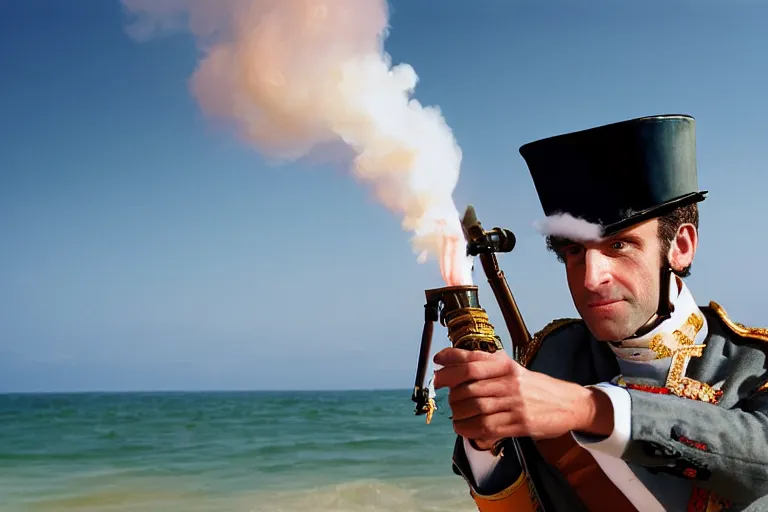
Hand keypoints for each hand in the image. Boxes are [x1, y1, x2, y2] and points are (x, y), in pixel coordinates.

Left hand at [432, 347, 613, 445]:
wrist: (568, 404)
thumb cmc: (534, 386)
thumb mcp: (512, 368)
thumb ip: (485, 363)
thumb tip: (450, 358)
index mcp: (506, 365)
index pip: (471, 362)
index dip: (450, 365)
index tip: (436, 367)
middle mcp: (510, 382)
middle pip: (469, 387)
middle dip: (452, 394)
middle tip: (448, 397)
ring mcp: (515, 404)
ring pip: (475, 408)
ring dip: (458, 413)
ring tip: (456, 414)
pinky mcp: (519, 424)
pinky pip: (486, 428)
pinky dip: (469, 429)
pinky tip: (464, 427)